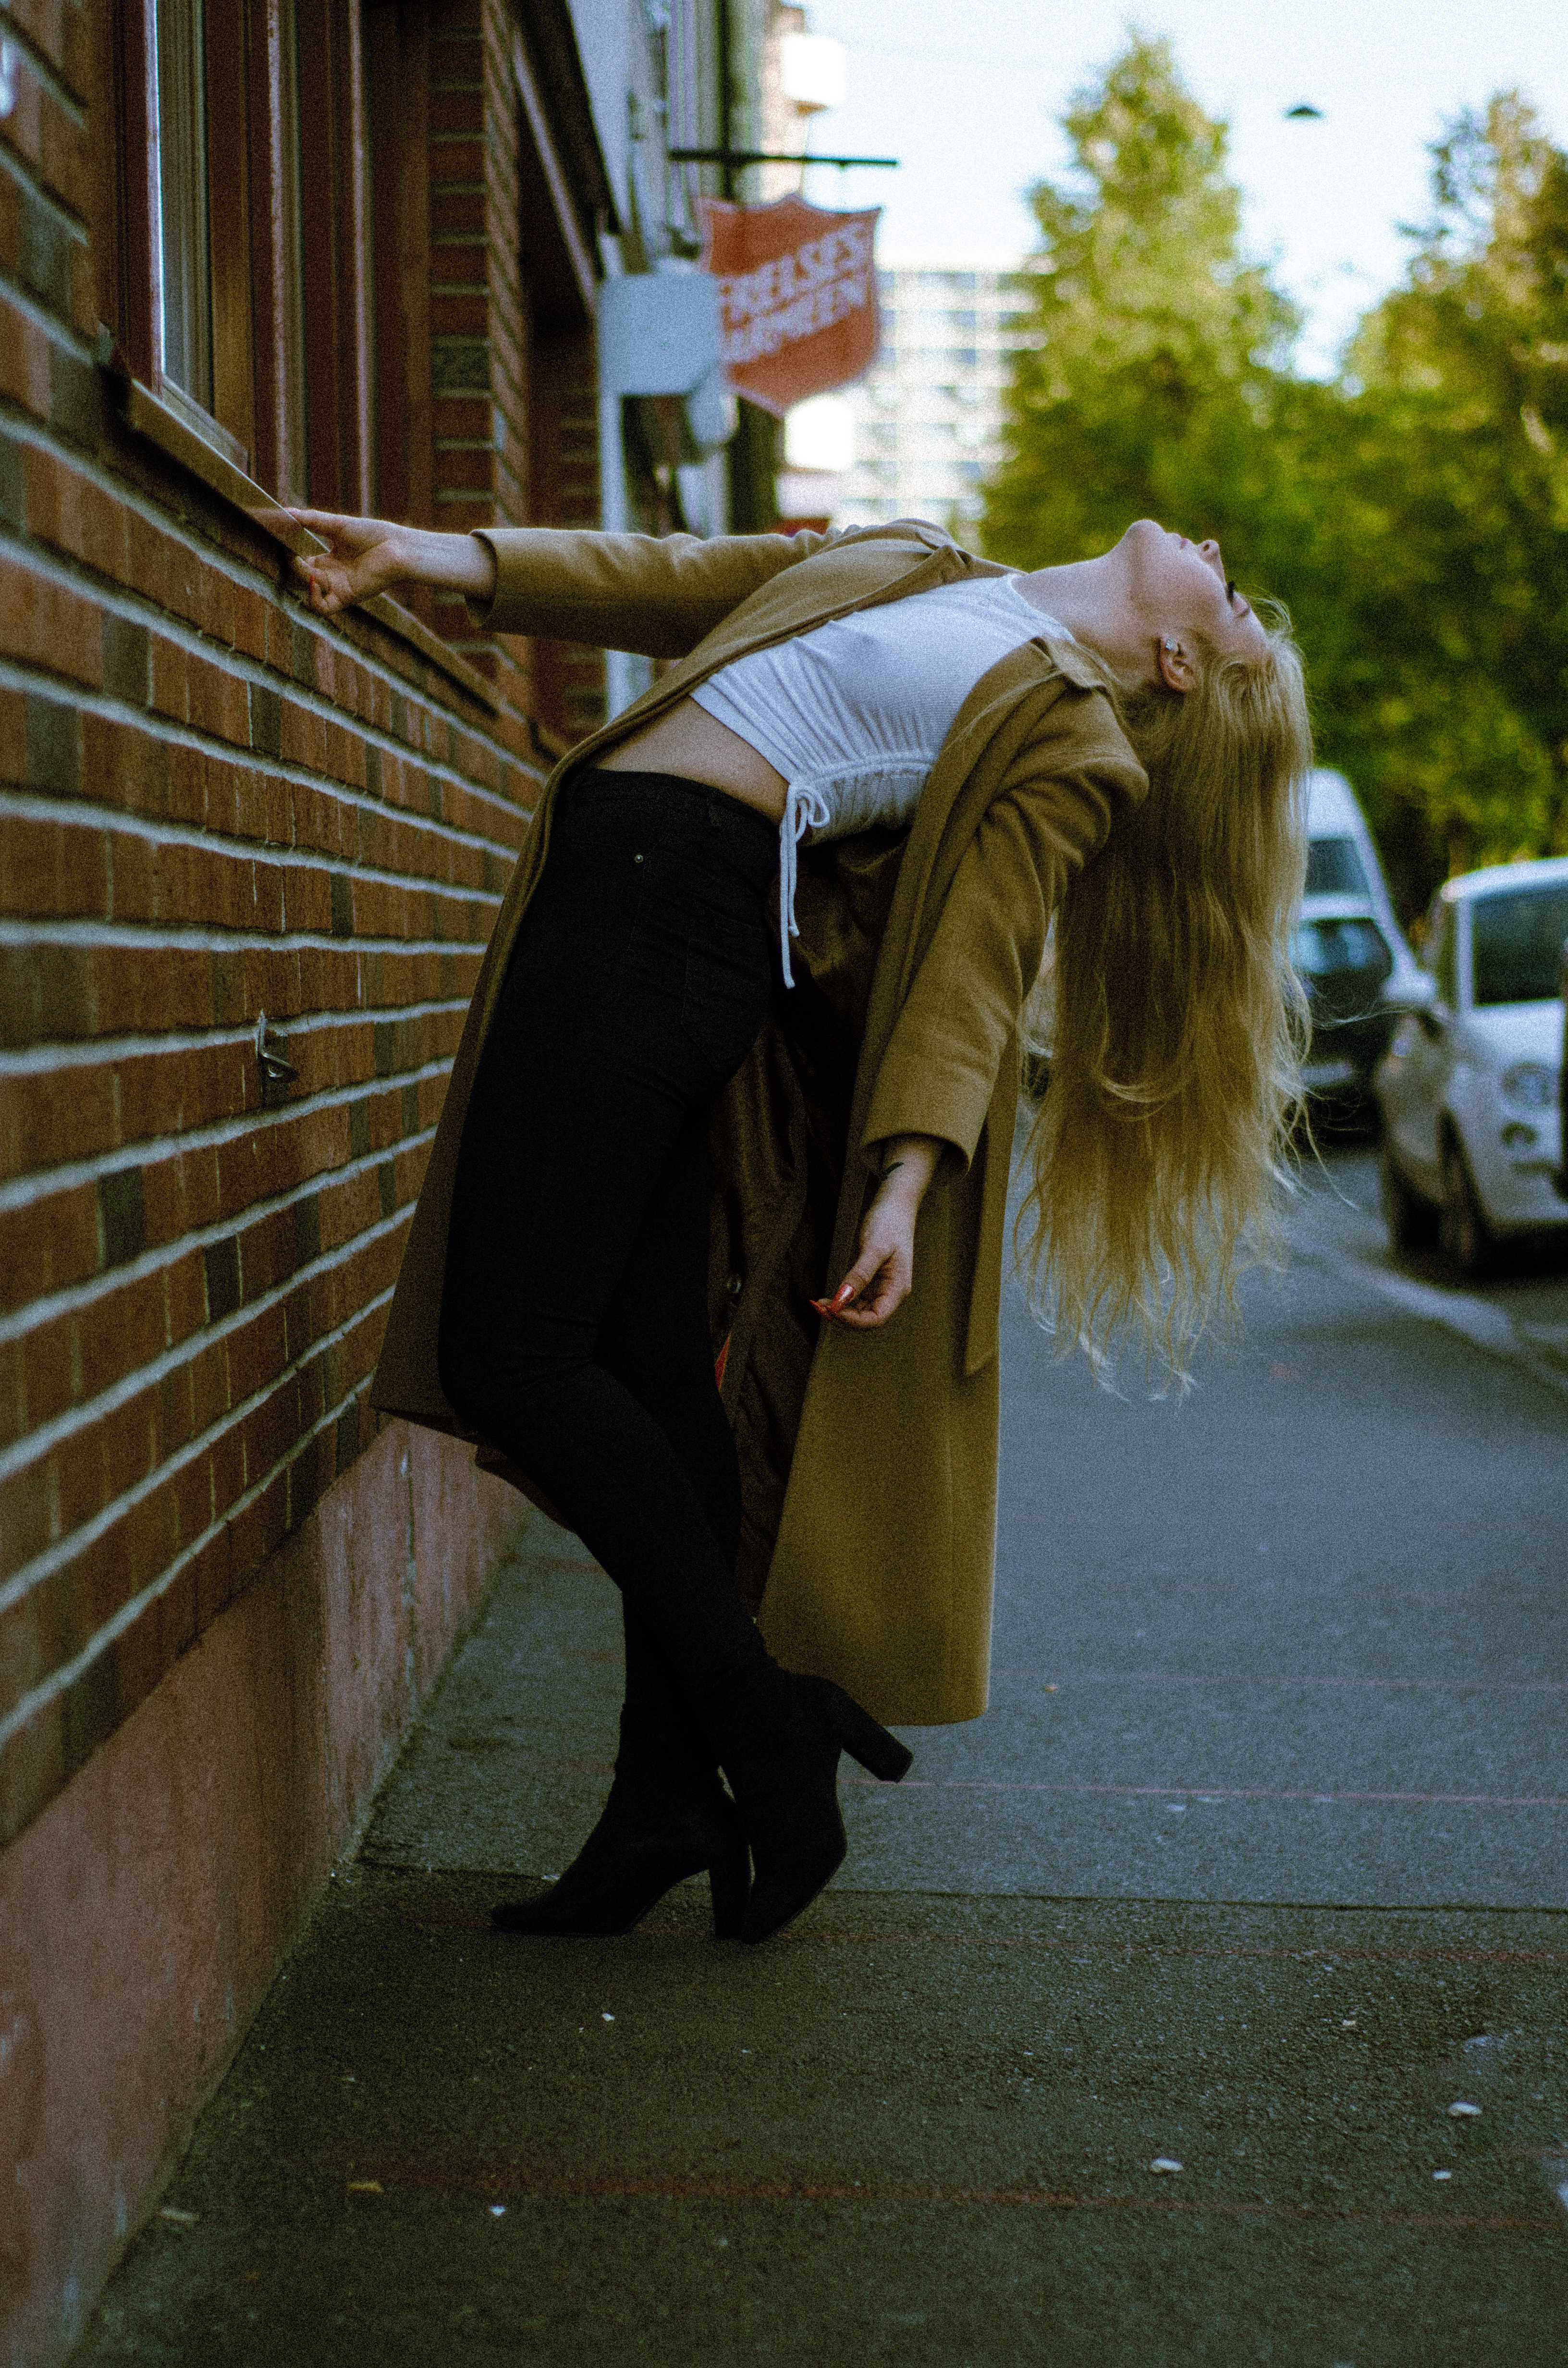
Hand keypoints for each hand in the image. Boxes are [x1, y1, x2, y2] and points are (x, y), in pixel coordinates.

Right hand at [287, 512, 416, 614]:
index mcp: (328, 562)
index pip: (299, 564)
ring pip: (307, 593)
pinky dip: (313, 597)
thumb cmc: (372, 534)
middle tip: (286, 552)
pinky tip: (314, 579)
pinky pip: (322, 608)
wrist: (397, 548)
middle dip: (290, 567)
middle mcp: (330, 577)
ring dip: (300, 580)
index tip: (278, 542)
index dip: (287, 556)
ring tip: (300, 563)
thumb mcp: (336, 525)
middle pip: (300, 579)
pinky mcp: (346, 598)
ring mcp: (337, 589)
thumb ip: (311, 520)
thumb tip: (286, 511)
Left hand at [812, 1135, 942, 1330]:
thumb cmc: (889, 1223)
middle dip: (843, 1318)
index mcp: (898, 1288)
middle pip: (867, 1319)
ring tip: (819, 1305)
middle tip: (819, 1308)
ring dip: (840, 1312)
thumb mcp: (874, 1248)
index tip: (831, 1310)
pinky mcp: (872, 1281)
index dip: (853, 1320)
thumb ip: (859, 1275)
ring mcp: (882, 1287)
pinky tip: (828, 1298)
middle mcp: (891, 1292)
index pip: (876, 1318)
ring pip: (860, 1312)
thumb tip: (841, 1299)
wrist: (894, 1205)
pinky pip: (857, 1299)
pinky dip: (842, 1302)